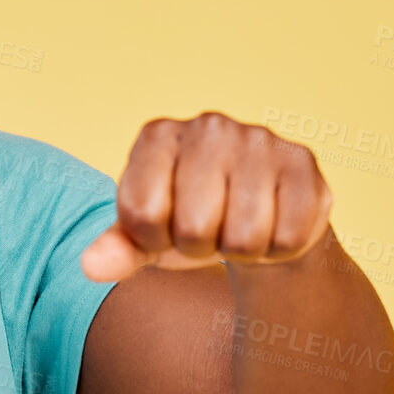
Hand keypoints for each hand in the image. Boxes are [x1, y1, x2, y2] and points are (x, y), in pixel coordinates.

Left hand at [80, 112, 333, 282]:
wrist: (257, 215)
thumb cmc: (186, 220)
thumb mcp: (145, 236)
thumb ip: (117, 248)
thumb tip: (91, 267)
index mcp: (157, 135)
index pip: (141, 214)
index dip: (152, 239)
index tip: (162, 227)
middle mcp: (207, 126)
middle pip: (194, 228)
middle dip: (199, 246)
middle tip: (207, 229)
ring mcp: (258, 139)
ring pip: (244, 238)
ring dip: (240, 250)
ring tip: (236, 225)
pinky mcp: (302, 162)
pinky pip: (286, 237)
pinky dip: (277, 248)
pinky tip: (271, 221)